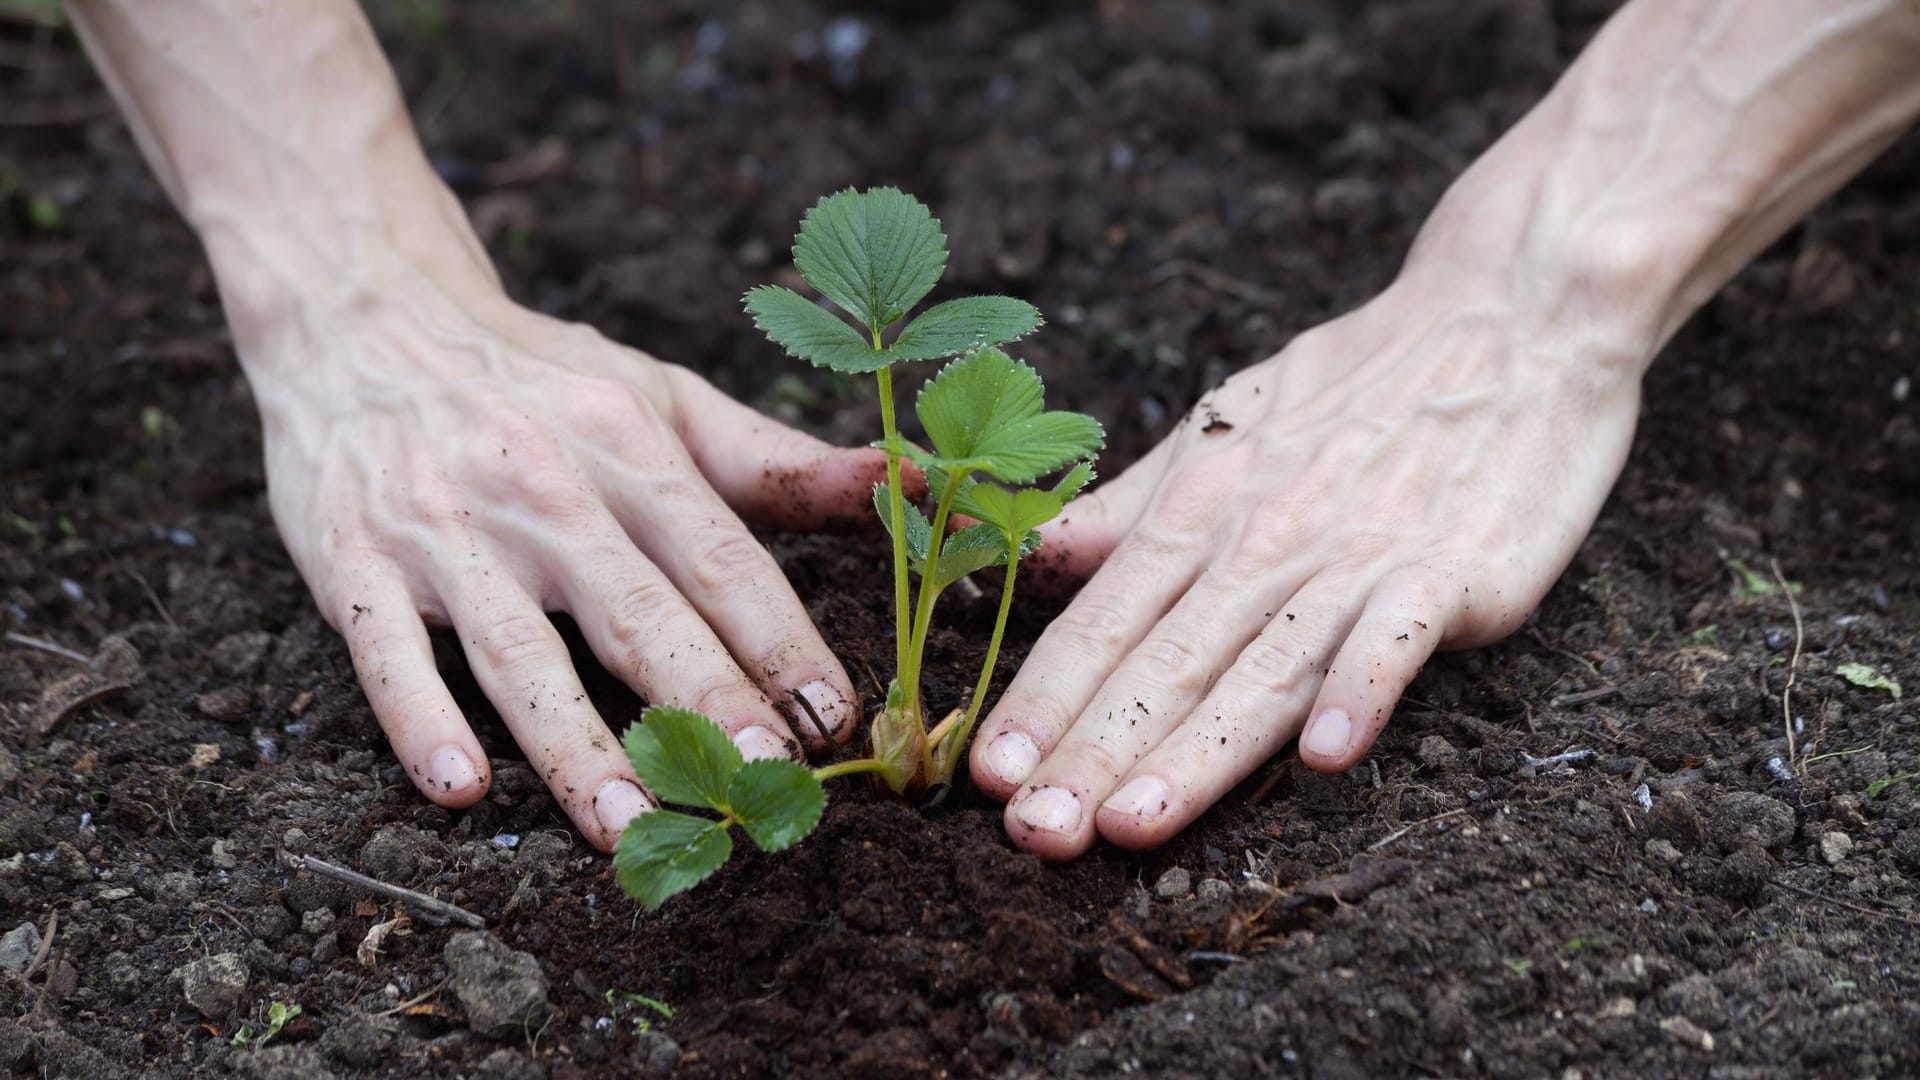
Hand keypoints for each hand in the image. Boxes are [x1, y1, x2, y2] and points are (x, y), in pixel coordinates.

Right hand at [252, 270, 883, 850]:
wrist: (366, 315)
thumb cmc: (541, 377)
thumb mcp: (662, 395)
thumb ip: (779, 460)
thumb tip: (913, 481)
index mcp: (628, 446)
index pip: (721, 558)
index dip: (781, 642)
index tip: (835, 720)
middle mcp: (543, 487)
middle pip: (635, 612)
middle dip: (705, 702)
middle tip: (764, 784)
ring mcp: (444, 527)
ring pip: (520, 653)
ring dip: (575, 746)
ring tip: (629, 828)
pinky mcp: (351, 558)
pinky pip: (386, 651)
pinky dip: (420, 721)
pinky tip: (460, 790)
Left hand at [968, 269, 1647, 858]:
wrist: (1511, 312)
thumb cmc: (1357, 382)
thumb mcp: (1222, 422)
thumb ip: (1131, 506)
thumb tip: (1034, 557)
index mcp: (1201, 503)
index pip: (1103, 619)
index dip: (1043, 699)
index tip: (986, 777)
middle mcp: (1264, 534)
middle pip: (1166, 660)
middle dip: (1091, 751)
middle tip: (1031, 834)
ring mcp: (1359, 551)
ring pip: (1262, 666)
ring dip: (1196, 750)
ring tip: (1130, 825)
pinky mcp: (1454, 564)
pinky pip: (1399, 632)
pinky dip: (1362, 687)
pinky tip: (1325, 755)